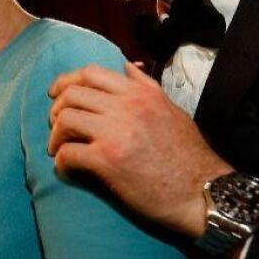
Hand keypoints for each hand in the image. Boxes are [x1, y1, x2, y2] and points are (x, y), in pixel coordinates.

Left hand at [47, 62, 232, 237]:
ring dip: (55, 135)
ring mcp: (115, 132)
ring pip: (64, 119)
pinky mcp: (108, 160)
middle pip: (71, 94)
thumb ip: (146, 87)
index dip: (66, 82)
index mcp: (140, 93)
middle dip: (56, 110)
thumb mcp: (171, 109)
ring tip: (59, 148)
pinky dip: (61, 161)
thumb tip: (128, 66)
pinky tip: (67, 168)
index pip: (91, 72)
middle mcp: (126, 107)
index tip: (56, 95)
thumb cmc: (189, 155)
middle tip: (57, 128)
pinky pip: (67, 152)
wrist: (203, 191)